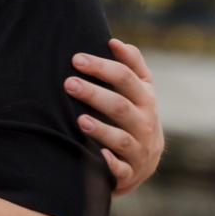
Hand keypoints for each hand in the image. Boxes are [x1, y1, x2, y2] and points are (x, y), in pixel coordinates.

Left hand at [64, 38, 162, 196]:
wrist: (143, 162)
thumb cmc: (136, 115)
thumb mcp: (140, 90)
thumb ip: (132, 65)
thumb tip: (115, 42)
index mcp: (146, 98)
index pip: (127, 78)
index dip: (103, 67)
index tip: (77, 59)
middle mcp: (146, 123)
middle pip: (121, 106)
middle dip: (94, 94)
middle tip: (68, 83)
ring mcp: (140, 150)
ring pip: (122, 139)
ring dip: (101, 129)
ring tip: (80, 120)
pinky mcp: (130, 173)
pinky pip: (122, 170)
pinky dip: (111, 164)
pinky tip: (98, 155)